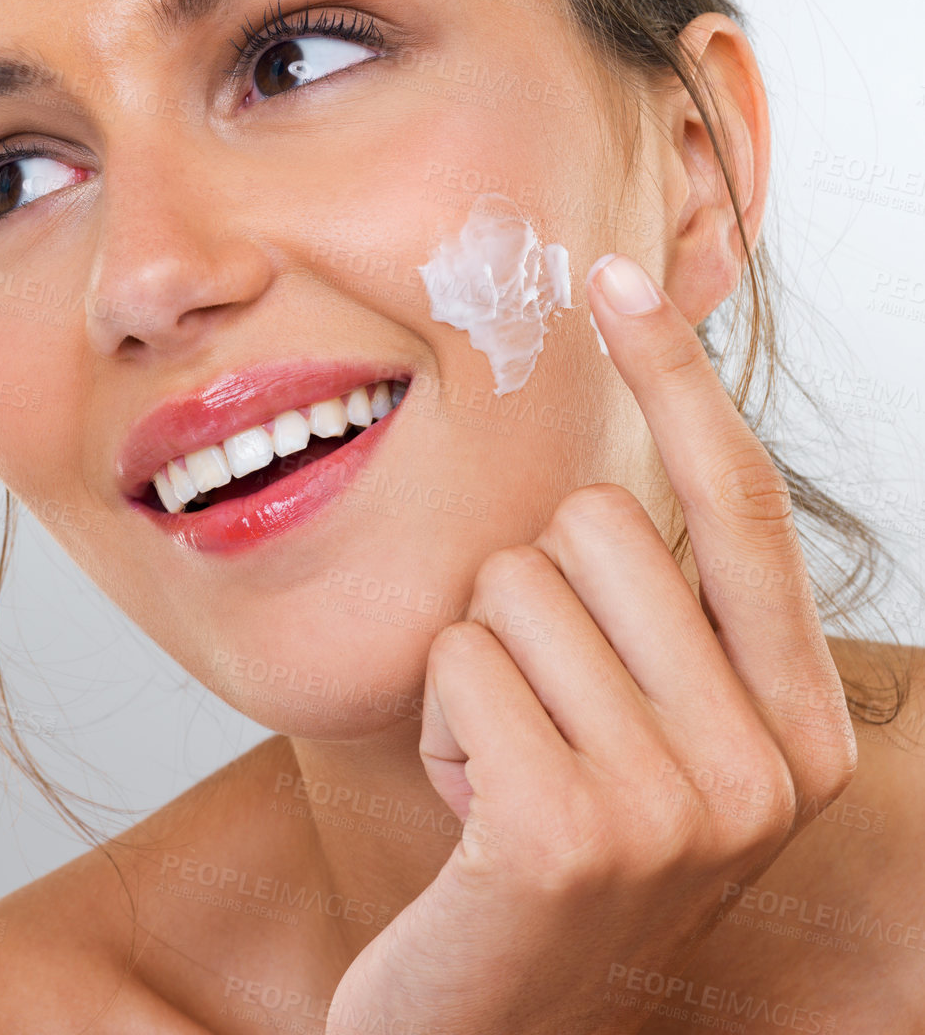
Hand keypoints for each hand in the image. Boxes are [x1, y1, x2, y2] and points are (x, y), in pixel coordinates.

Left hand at [324, 252, 857, 1034]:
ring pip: (513, 586)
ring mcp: (680, 807)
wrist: (483, 1021)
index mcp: (798, 722)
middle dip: (527, 601)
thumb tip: (609, 447)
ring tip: (503, 769)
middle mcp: (767, 765)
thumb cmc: (543, 838)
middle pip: (594, 525)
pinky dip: (437, 719)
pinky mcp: (569, 834)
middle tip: (537, 719)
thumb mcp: (634, 719)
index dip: (674, 376)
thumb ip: (656, 605)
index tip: (611, 275)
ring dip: (479, 668)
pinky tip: (466, 810)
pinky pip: (459, 660)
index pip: (739, 503)